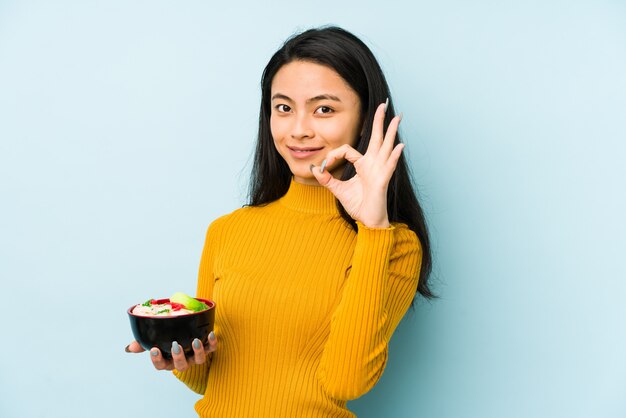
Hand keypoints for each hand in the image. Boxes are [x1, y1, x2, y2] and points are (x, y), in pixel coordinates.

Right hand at [125, 332, 217, 371]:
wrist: (189, 329)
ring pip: (198, 360)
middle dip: (178, 357)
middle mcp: (183, 360)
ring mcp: (196, 355)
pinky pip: (212, 348)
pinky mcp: (208, 348)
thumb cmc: (170, 337)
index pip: (161, 365)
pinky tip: (211, 333)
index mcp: (169, 360)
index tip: (154, 349)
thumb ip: (143, 343)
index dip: (157, 360)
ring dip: (197, 352)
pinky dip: (212, 342)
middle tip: (175, 346)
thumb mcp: (156, 339)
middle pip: (180, 366)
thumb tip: (129, 348)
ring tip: (195, 341)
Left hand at [311, 102, 403, 227]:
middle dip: (379, 122)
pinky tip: (399, 146)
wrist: (368, 221)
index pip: (348, 150)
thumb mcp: (338, 190)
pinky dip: (394, 156)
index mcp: (363, 165)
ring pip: (386, 147)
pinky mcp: (382, 181)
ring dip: (391, 132)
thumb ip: (326, 179)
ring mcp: (380, 171)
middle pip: (376, 139)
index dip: (334, 154)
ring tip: (397, 118)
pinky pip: (389, 166)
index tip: (324, 164)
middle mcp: (373, 165)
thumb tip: (314, 169)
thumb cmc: (358, 205)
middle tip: (384, 105)